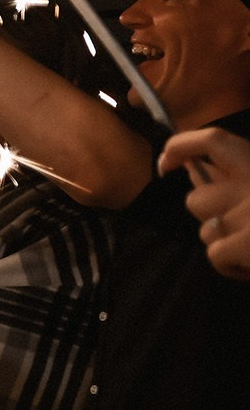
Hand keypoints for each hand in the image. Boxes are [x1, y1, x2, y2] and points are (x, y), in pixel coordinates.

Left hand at [163, 126, 249, 279]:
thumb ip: (239, 179)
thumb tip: (190, 169)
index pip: (213, 142)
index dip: (182, 147)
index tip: (167, 163)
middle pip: (196, 199)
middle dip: (210, 217)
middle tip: (240, 228)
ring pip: (205, 230)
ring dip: (224, 242)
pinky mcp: (248, 242)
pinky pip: (214, 255)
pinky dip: (230, 267)